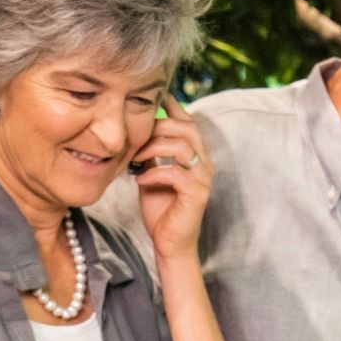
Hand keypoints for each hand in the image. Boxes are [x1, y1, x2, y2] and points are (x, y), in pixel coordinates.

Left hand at [134, 94, 212, 260]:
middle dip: (158, 126)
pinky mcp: (197, 194)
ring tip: (135, 158)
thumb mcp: (152, 172)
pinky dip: (155, 173)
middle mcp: (204, 162)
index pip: (188, 121)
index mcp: (195, 154)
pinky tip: (140, 180)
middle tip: (136, 137)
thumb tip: (137, 128)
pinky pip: (176, 173)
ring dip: (154, 147)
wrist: (169, 243)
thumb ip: (151, 152)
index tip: (152, 96)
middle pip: (187, 127)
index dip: (172, 106)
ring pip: (182, 145)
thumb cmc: (161, 208)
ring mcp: (203, 178)